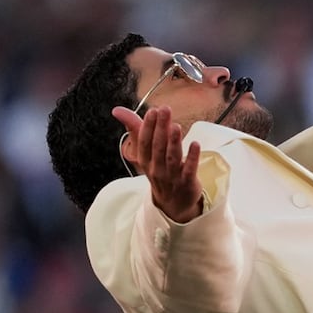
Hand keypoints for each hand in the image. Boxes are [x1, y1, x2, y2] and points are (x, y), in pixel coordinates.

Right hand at [113, 105, 202, 222]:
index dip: (147, 127)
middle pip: (158, 147)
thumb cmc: (158, 170)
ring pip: (172, 158)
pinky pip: (189, 170)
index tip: (152, 111)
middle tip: (165, 110)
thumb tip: (117, 110)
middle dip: (161, 128)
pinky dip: (192, 157)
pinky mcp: (187, 182)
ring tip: (176, 126)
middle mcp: (157, 169)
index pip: (144, 142)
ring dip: (174, 141)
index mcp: (145, 160)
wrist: (173, 202)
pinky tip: (195, 144)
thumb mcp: (145, 152)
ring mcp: (172, 177)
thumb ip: (135, 128)